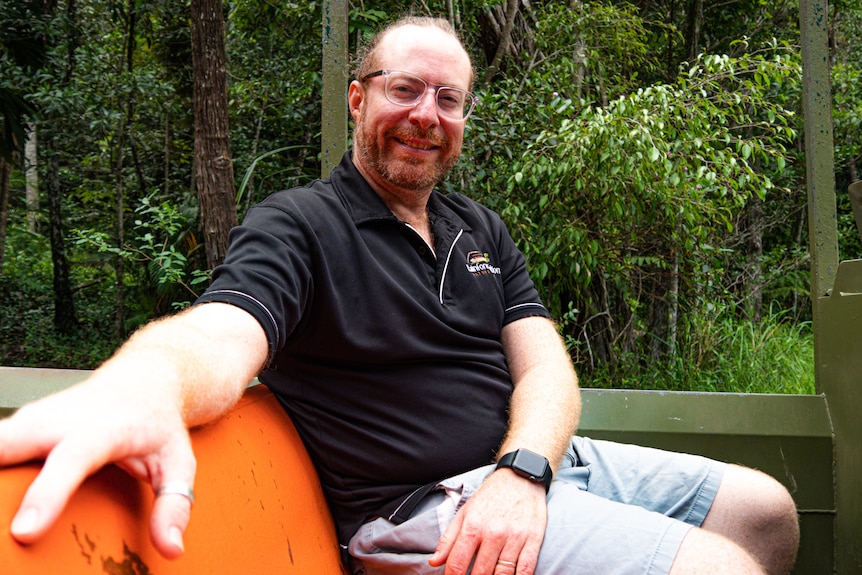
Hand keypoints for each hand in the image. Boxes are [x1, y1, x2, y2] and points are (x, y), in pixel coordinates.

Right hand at [0, 371, 195, 558]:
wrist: (142, 382)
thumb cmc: (157, 423)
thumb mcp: (178, 462)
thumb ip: (174, 505)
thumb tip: (171, 548)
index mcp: (102, 431)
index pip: (70, 461)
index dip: (47, 496)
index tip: (25, 531)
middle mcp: (60, 421)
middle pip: (7, 443)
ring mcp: (34, 419)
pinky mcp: (18, 424)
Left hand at [428, 468, 546, 574]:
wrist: (520, 478)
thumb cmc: (490, 496)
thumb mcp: (465, 512)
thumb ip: (448, 539)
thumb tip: (434, 562)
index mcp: (473, 526)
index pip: (457, 563)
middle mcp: (493, 533)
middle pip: (480, 573)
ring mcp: (514, 538)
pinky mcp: (533, 540)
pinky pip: (526, 570)